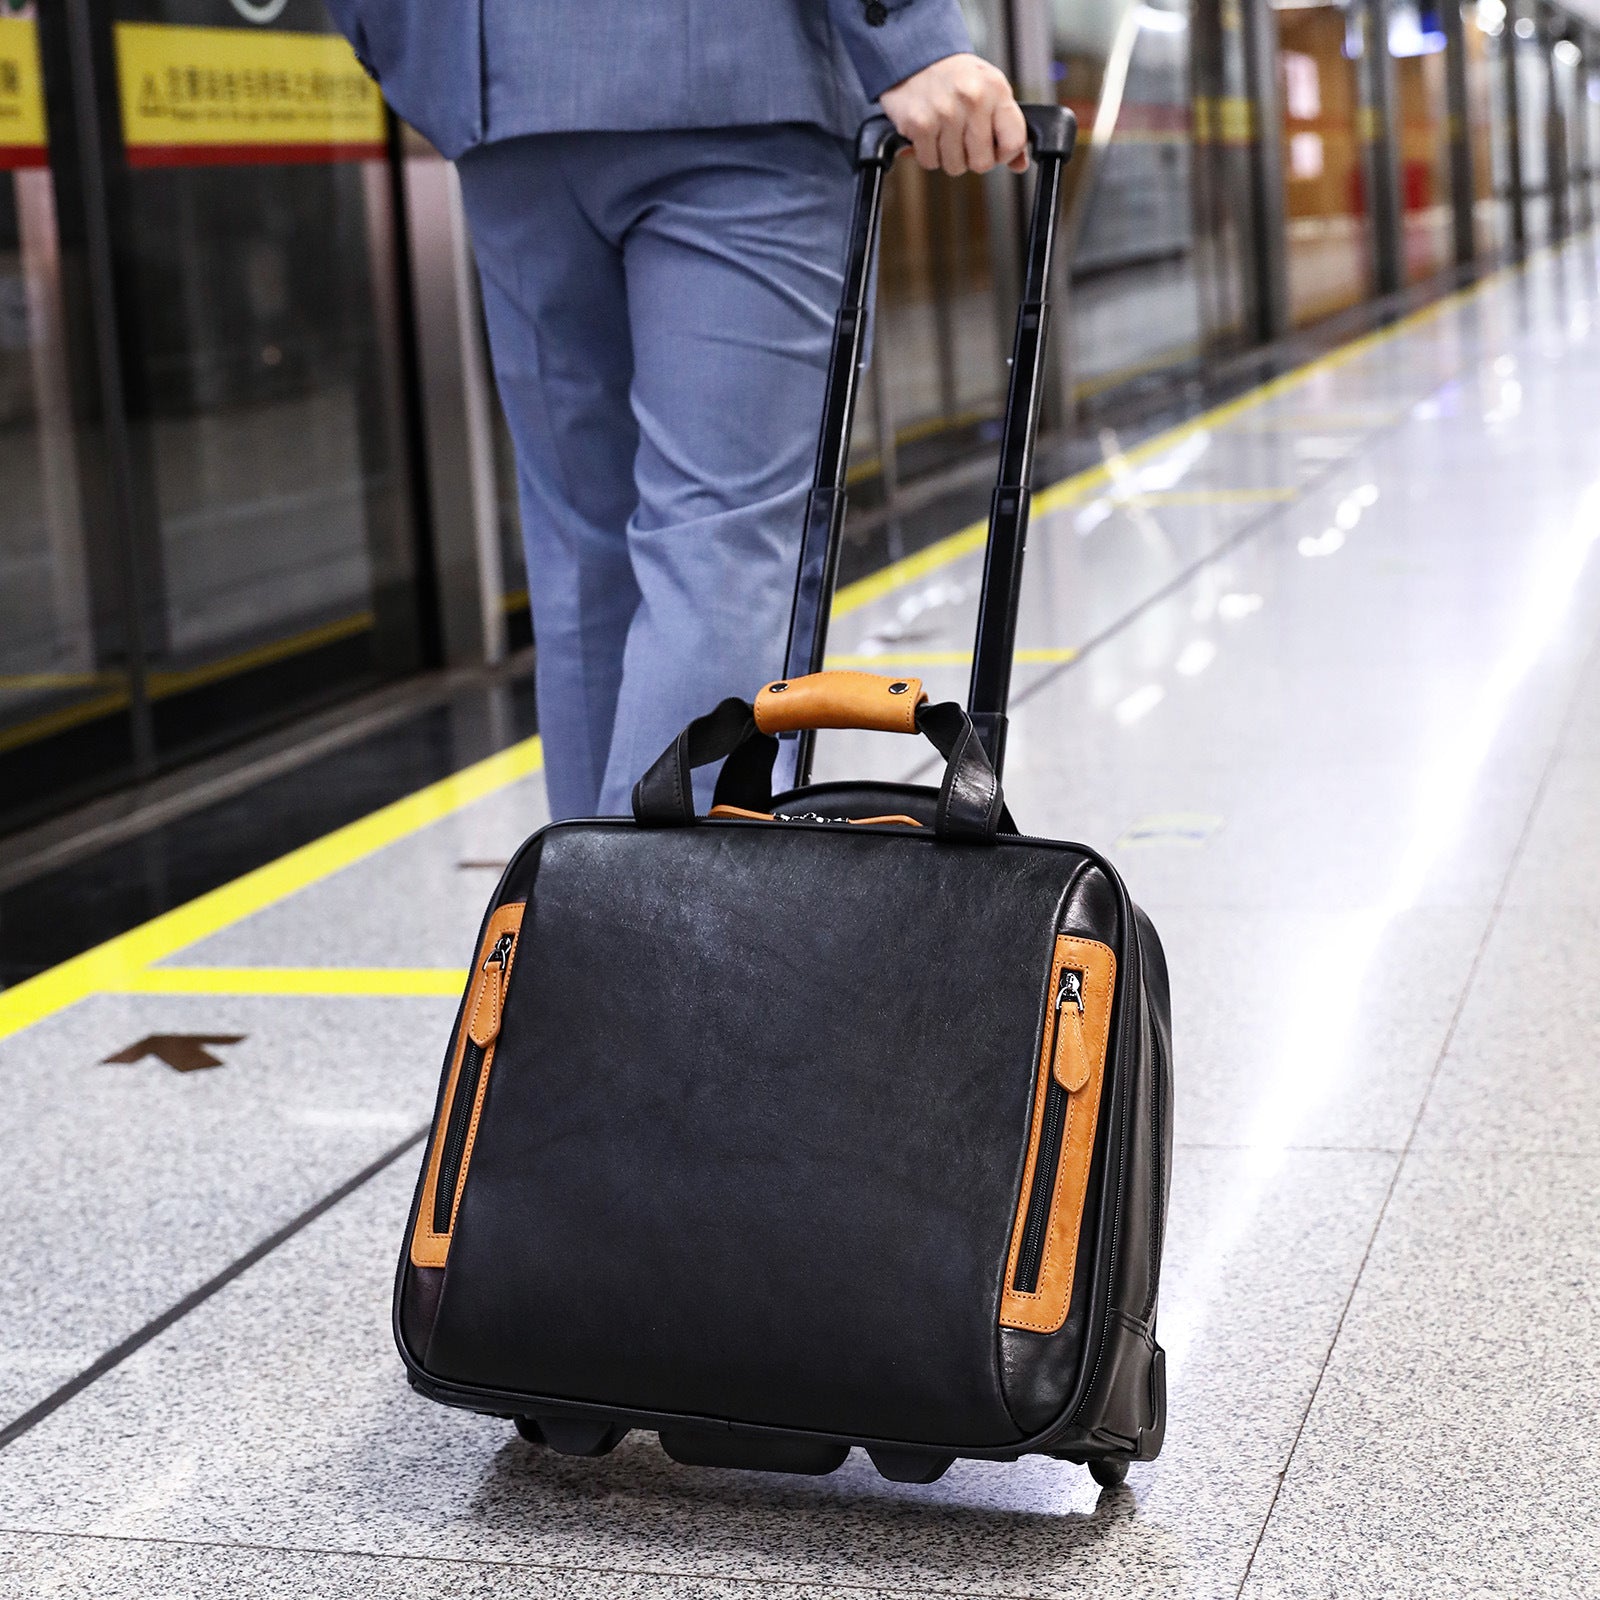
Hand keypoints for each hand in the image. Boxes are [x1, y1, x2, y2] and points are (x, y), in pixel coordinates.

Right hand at [879, 53, 1028, 175]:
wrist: (917, 57)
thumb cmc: (958, 78)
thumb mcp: (991, 90)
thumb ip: (1008, 126)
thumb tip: (1019, 164)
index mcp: (996, 89)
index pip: (1013, 142)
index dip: (1004, 154)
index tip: (995, 149)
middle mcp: (972, 99)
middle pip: (982, 163)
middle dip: (973, 159)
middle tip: (964, 140)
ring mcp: (945, 112)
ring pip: (955, 167)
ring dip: (949, 157)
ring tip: (945, 133)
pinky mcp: (920, 124)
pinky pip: (930, 162)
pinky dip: (928, 154)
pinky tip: (929, 134)